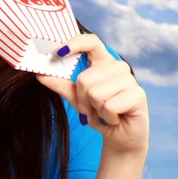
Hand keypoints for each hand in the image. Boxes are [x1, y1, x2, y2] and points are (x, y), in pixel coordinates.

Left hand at [36, 34, 148, 154]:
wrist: (119, 136)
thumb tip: (39, 74)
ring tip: (104, 113)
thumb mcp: (76, 98)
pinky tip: (115, 118)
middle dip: (83, 100)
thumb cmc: (99, 113)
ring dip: (95, 110)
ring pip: (96, 93)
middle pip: (85, 78)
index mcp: (103, 62)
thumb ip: (60, 84)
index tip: (59, 52)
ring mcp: (129, 79)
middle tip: (92, 109)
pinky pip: (109, 106)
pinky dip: (107, 117)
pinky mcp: (138, 94)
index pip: (91, 41)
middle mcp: (117, 66)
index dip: (75, 43)